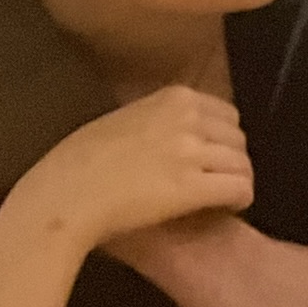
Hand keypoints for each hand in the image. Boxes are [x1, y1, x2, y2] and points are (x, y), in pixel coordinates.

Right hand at [22, 86, 252, 250]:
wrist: (65, 193)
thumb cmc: (79, 161)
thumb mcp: (123, 120)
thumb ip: (155, 119)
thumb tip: (170, 131)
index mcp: (173, 96)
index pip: (225, 113)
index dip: (221, 139)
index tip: (211, 158)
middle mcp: (188, 117)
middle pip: (237, 137)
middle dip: (232, 160)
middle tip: (218, 181)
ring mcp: (191, 150)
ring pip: (242, 163)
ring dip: (237, 181)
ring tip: (223, 199)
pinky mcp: (192, 187)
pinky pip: (239, 188)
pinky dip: (240, 199)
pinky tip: (228, 209)